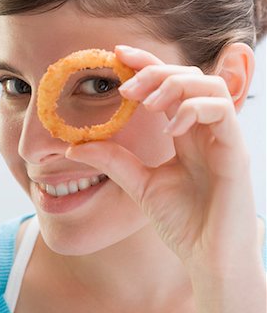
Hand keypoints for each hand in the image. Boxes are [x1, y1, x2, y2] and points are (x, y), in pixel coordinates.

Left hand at [65, 45, 259, 274]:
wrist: (208, 257)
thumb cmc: (182, 222)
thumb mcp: (140, 185)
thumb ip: (114, 162)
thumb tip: (75, 147)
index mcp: (185, 132)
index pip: (169, 84)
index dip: (146, 63)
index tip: (118, 55)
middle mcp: (205, 128)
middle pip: (188, 75)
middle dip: (155, 72)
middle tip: (126, 87)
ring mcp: (223, 136)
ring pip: (208, 84)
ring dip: (174, 85)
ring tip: (147, 104)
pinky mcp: (236, 149)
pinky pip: (220, 110)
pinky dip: (192, 110)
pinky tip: (171, 129)